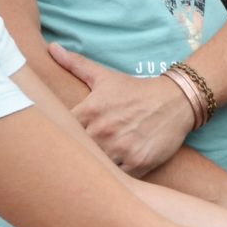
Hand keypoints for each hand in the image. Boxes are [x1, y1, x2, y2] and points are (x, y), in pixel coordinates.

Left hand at [50, 43, 194, 172]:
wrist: (175, 100)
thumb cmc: (136, 91)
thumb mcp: (105, 77)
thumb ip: (76, 64)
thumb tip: (51, 48)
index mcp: (90, 111)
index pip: (61, 131)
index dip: (57, 139)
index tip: (58, 141)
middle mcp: (103, 130)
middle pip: (76, 153)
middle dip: (74, 156)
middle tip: (72, 159)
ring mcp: (121, 148)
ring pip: (96, 167)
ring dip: (94, 169)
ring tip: (90, 170)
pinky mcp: (138, 163)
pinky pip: (118, 178)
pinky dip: (114, 178)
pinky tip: (112, 174)